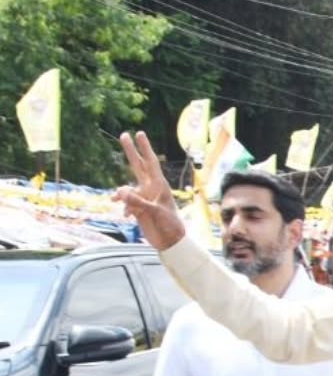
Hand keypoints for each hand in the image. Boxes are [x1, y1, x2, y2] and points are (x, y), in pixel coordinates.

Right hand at [116, 132, 185, 250]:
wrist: (170, 242)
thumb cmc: (169, 226)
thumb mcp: (155, 212)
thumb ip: (138, 201)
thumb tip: (119, 192)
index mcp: (159, 185)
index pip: (150, 162)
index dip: (144, 148)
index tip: (139, 133)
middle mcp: (150, 188)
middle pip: (137, 166)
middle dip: (131, 151)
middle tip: (123, 134)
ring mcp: (143, 197)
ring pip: (126, 188)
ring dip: (123, 196)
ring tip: (129, 209)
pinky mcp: (137, 207)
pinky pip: (125, 203)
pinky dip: (124, 208)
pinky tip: (127, 216)